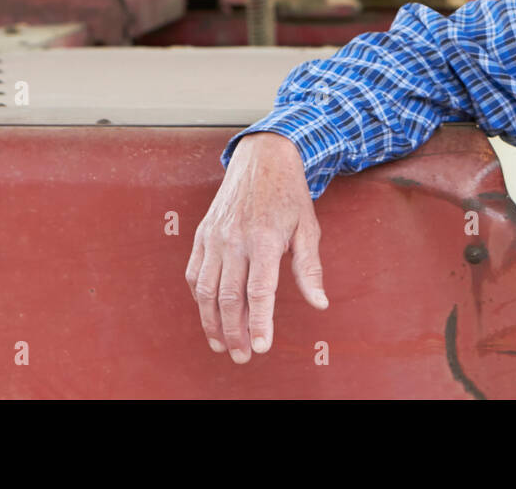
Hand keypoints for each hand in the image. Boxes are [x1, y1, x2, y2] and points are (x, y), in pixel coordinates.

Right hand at [185, 132, 328, 362]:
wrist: (262, 158)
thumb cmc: (289, 195)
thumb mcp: (308, 227)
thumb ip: (309, 269)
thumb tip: (320, 304)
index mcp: (264, 239)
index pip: (259, 291)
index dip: (260, 322)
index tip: (262, 347)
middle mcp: (235, 239)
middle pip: (229, 297)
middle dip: (234, 332)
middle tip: (243, 356)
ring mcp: (214, 237)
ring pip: (206, 290)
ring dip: (211, 322)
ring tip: (221, 345)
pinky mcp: (202, 234)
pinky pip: (195, 273)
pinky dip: (200, 298)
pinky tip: (210, 314)